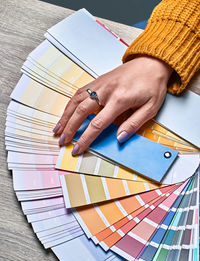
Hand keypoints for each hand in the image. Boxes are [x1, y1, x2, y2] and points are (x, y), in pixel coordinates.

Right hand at [53, 55, 172, 154]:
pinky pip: (79, 92)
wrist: (151, 62)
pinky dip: (70, 104)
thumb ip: (134, 123)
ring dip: (65, 116)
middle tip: (61, 141)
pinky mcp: (97, 81)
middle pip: (81, 112)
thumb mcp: (151, 107)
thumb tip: (119, 138)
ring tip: (57, 129)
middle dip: (69, 129)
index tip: (77, 148)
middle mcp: (105, 91)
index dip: (85, 138)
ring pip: (76, 101)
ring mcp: (99, 84)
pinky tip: (66, 112)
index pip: (97, 124)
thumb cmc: (152, 85)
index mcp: (119, 100)